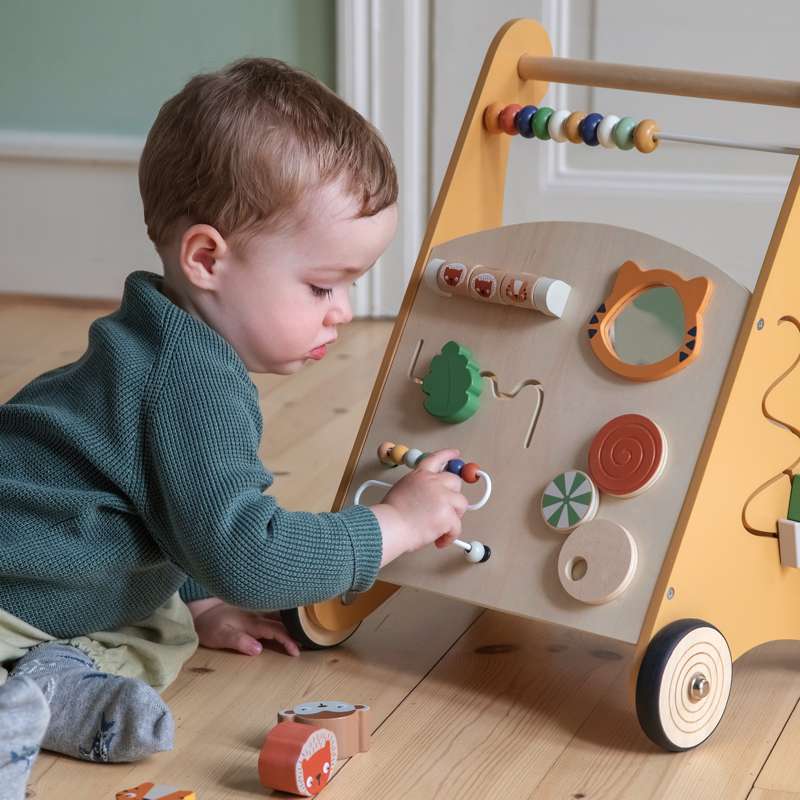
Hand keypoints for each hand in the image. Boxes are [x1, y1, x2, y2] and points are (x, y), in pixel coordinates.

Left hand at [189, 599, 299, 656]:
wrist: (198, 609)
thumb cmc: (208, 625)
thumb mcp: (219, 636)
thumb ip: (239, 641)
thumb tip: (259, 648)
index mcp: (251, 622)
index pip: (275, 631)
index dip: (287, 640)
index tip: (296, 651)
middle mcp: (256, 615)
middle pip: (281, 622)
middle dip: (296, 631)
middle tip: (309, 640)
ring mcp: (255, 611)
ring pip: (278, 616)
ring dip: (291, 622)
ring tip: (304, 630)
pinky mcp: (252, 612)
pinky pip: (272, 614)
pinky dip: (284, 617)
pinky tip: (289, 619)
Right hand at [371, 449, 468, 565]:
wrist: (389, 526)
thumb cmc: (390, 514)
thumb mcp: (402, 489)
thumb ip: (418, 487)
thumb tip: (428, 497)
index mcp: (420, 475)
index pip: (436, 459)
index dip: (448, 455)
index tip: (455, 453)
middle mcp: (434, 482)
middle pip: (455, 482)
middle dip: (453, 496)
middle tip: (446, 509)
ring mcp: (443, 498)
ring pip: (461, 504)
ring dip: (454, 516)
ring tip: (441, 528)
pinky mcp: (448, 515)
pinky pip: (457, 527)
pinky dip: (449, 536)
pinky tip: (439, 540)